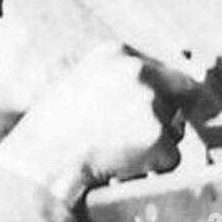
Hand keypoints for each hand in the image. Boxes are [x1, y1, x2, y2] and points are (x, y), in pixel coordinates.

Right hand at [0, 43, 212, 208]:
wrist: (42, 162)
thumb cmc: (50, 131)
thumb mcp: (78, 85)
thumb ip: (115, 81)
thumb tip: (152, 93)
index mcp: (116, 53)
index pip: (162, 68)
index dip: (167, 92)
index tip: (174, 105)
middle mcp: (138, 72)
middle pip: (179, 94)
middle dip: (166, 117)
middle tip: (137, 138)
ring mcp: (150, 104)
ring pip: (174, 129)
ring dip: (155, 145)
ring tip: (115, 152)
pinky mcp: (157, 137)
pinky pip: (171, 159)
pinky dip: (152, 169)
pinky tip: (122, 167)